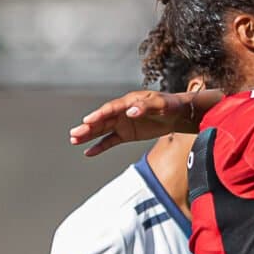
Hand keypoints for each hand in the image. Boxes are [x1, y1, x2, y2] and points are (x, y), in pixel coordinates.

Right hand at [70, 90, 209, 156]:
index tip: (87, 120)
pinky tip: (88, 152)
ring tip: (74, 140)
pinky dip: (100, 147)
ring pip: (102, 130)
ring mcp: (123, 123)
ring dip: (89, 135)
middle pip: (102, 120)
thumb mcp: (161, 104)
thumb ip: (146, 106)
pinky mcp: (126, 134)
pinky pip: (110, 141)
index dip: (99, 115)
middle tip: (74, 134)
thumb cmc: (170, 105)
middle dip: (88, 127)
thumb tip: (130, 111)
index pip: (111, 109)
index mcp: (129, 101)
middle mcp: (122, 111)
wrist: (179, 114)